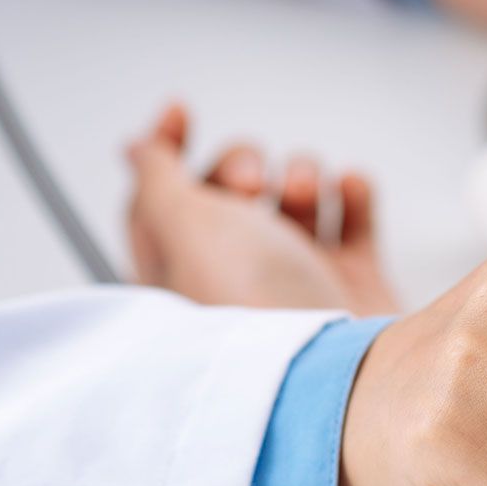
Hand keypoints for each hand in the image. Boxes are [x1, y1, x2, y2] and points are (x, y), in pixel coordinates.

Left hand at [126, 103, 398, 314]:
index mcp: (178, 275)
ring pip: (293, 198)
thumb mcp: (184, 225)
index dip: (164, 151)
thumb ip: (157, 178)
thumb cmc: (256, 307)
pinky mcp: (351, 285)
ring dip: (300, 174)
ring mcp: (297, 283)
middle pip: (230, 192)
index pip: (156, 202)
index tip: (180, 113)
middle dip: (241, 167)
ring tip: (305, 192)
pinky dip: (351, 194)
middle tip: (250, 186)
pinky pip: (351, 217)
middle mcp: (235, 281)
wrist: (342, 373)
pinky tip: (347, 188)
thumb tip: (135, 150)